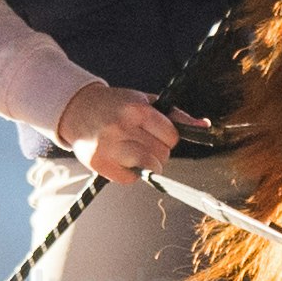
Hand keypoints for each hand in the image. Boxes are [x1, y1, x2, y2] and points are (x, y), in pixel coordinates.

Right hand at [59, 82, 183, 182]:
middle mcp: (122, 127)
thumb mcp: (144, 101)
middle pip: (162, 154)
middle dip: (158, 151)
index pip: (171, 136)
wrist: (77, 109)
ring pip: (149, 167)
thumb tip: (204, 125)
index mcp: (136, 109)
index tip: (157, 134)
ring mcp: (109, 146)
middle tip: (143, 142)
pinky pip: (130, 179)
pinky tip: (122, 159)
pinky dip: (131, 173)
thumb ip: (174, 115)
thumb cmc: (115, 105)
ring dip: (148, 164)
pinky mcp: (99, 163)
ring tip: (136, 152)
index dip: (169, 138)